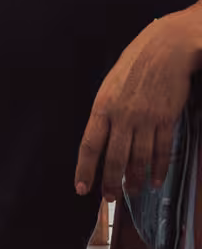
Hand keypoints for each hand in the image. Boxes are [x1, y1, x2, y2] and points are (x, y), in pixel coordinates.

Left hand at [76, 6, 201, 198]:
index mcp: (102, 106)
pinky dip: (158, 168)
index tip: (81, 187)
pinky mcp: (167, 120)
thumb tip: (101, 138)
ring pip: (139, 158)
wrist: (165, 50)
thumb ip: (105, 112)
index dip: (85, 168)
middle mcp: (123, 116)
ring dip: (134, 179)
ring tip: (131, 192)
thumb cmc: (133, 65)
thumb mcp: (109, 85)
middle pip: (115, 157)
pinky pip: (162, 150)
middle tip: (110, 198)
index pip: (89, 144)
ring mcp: (146, 119)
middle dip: (111, 181)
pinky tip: (154, 181)